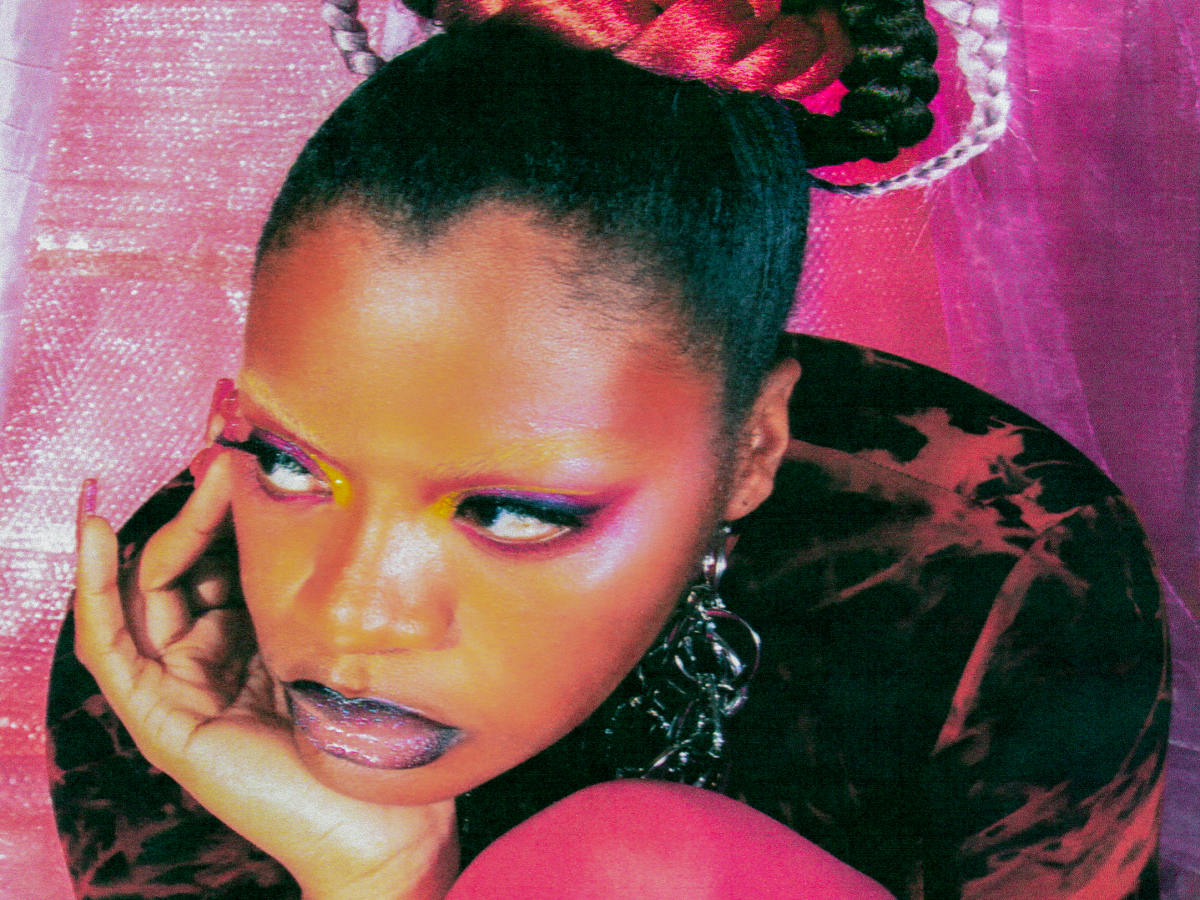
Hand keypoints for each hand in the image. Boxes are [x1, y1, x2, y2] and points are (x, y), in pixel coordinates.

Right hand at [73, 455, 458, 899]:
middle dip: (202, 508)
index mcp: (259, 641)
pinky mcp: (164, 722)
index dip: (231, 507)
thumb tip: (335, 499)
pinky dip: (96, 590)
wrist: (385, 826)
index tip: (254, 452)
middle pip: (185, 568)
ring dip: (169, 530)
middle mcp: (216, 660)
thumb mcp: (348, 636)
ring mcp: (184, 692)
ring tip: (203, 480)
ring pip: (151, 594)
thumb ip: (325, 585)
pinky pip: (113, 650)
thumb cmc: (384, 736)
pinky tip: (97, 534)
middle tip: (228, 456)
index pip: (227, 560)